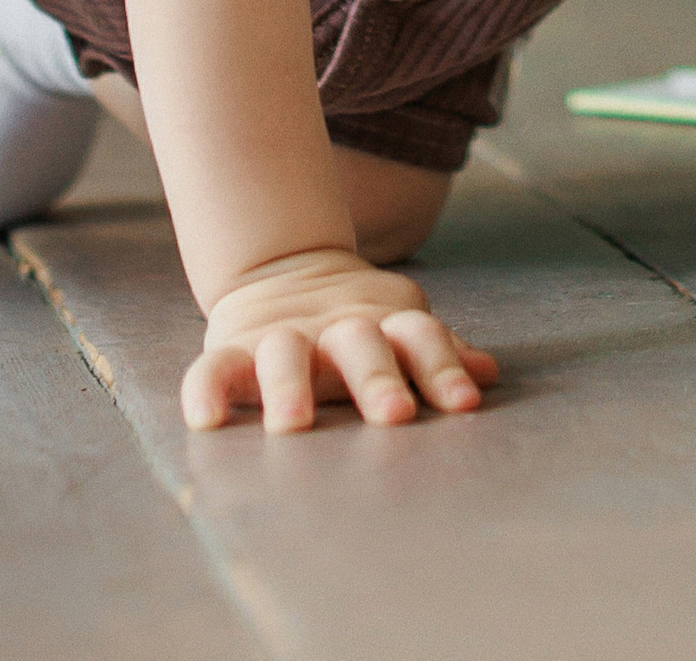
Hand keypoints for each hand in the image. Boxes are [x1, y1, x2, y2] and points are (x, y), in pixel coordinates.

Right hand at [181, 245, 497, 434]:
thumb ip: (437, 352)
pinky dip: (206, 391)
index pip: (419, 336)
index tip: (464, 405)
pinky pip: (214, 369)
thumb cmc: (358, 325)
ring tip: (293, 425)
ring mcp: (282, 336)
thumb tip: (489, 373)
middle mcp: (334, 328)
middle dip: (377, 378)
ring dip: (290, 386)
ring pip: (285, 353)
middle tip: (396, 415)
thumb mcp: (399, 327)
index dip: (443, 366)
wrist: (283, 270)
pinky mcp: (232, 350)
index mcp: (382, 323)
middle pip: (359, 343)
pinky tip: (206, 420)